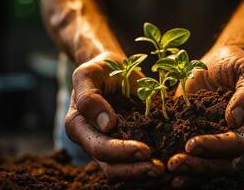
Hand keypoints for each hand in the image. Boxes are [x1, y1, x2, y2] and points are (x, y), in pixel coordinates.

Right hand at [64, 52, 164, 185]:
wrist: (111, 69)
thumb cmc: (99, 69)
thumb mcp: (87, 74)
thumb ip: (89, 97)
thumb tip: (106, 124)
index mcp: (78, 125)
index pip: (98, 146)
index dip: (120, 152)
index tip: (145, 150)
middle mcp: (91, 140)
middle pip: (110, 166)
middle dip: (135, 170)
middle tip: (159, 169)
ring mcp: (108, 145)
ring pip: (122, 171)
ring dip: (142, 175)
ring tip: (164, 172)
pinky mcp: (124, 144)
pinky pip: (133, 164)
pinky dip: (146, 170)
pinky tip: (166, 168)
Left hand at [169, 46, 243, 187]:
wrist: (216, 62)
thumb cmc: (234, 63)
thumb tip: (235, 119)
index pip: (237, 143)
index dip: (215, 147)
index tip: (191, 145)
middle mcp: (235, 137)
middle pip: (222, 163)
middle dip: (198, 166)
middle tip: (174, 164)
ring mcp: (215, 140)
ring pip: (207, 166)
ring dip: (188, 171)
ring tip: (166, 170)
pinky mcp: (196, 136)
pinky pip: (191, 157)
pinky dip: (179, 165)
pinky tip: (161, 167)